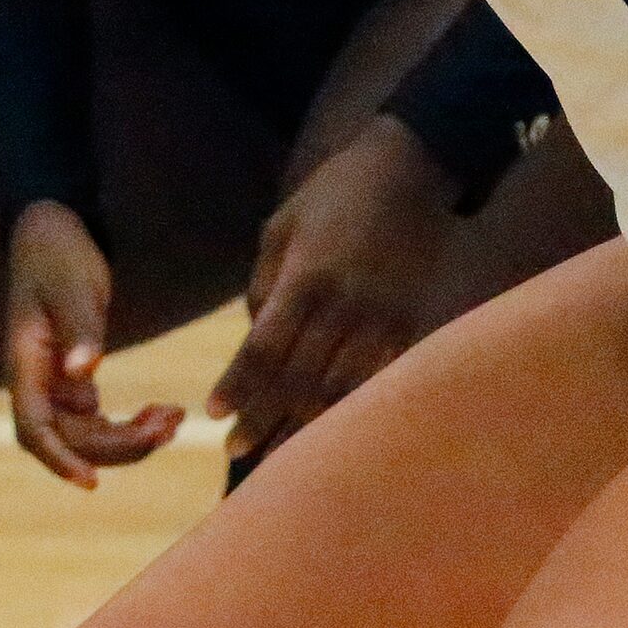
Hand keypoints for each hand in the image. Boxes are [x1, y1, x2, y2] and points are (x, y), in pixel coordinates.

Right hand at [5, 200, 181, 487]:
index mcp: (23, 363)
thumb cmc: (58, 254)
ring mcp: (54, 383)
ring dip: (129, 439)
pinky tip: (161, 413)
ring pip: (87, 436)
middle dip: (118, 445)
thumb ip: (79, 328)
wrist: (52, 231)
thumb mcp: (72, 285)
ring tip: (174, 419)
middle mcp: (35, 382)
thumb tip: (83, 374)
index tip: (91, 483)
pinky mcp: (73, 379)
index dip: (58, 459)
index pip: (33, 427)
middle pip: (69, 439)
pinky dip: (129, 424)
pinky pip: (98, 420)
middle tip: (169, 425)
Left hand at [208, 114, 458, 464]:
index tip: (215, 414)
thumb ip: (264, 281)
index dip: (239, 384)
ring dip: (307, 426)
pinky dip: (354, 409)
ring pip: (340, 389)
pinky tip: (335, 432)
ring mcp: (382, 320)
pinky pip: (380, 379)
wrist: (408, 171)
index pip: (264, 346)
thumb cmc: (335, 193)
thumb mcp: (283, 223)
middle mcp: (344, 306)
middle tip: (235, 450)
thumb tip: (255, 335)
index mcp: (306, 277)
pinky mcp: (412, 325)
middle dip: (265, 418)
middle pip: (298, 378)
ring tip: (278, 455)